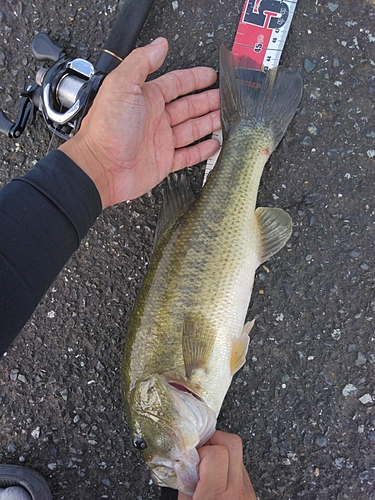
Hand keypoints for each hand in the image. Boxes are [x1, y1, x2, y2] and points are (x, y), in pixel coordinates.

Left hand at [59, 37, 220, 207]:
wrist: (101, 167)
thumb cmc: (106, 129)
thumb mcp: (122, 84)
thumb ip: (142, 62)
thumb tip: (159, 44)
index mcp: (146, 99)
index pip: (176, 84)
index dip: (194, 78)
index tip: (210, 75)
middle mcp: (154, 119)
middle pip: (188, 106)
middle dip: (207, 100)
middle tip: (225, 97)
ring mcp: (160, 141)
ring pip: (191, 129)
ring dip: (209, 122)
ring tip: (225, 117)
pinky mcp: (163, 162)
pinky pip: (187, 155)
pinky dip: (201, 150)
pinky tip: (214, 144)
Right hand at [178, 431, 256, 499]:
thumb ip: (184, 481)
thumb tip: (184, 458)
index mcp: (215, 495)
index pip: (216, 452)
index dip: (202, 450)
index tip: (193, 457)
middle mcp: (236, 491)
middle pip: (233, 443)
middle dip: (215, 440)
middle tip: (202, 452)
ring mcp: (247, 491)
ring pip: (238, 452)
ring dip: (222, 452)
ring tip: (208, 466)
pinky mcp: (251, 491)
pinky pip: (241, 467)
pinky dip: (227, 465)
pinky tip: (217, 477)